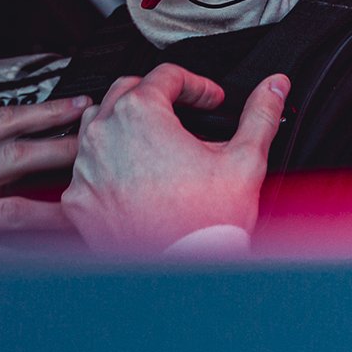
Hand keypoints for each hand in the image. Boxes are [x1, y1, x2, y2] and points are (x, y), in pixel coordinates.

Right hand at [0, 95, 90, 256]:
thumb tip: (11, 162)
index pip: (2, 121)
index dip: (44, 111)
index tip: (76, 107)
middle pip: (16, 153)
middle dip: (61, 145)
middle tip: (97, 141)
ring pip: (14, 207)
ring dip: (56, 207)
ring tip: (87, 206)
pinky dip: (26, 258)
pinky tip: (53, 261)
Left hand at [62, 66, 288, 254]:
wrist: (181, 275)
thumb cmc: (206, 224)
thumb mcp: (244, 160)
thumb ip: (259, 115)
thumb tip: (274, 87)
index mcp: (140, 114)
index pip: (166, 75)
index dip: (197, 84)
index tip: (211, 101)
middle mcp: (104, 135)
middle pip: (125, 91)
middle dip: (158, 95)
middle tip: (185, 113)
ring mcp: (85, 168)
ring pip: (97, 125)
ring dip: (124, 123)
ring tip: (156, 139)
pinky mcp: (77, 200)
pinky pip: (86, 168)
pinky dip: (107, 164)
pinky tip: (131, 176)